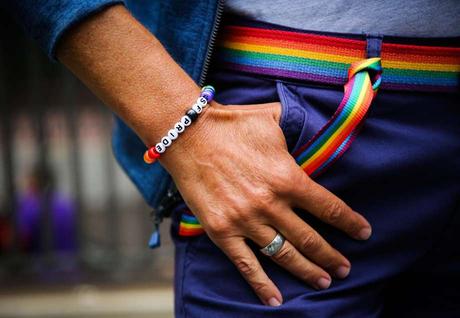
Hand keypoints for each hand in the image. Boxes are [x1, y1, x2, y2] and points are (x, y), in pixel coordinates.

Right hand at [160, 102, 371, 306]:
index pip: (329, 208)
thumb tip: (316, 128)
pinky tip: (276, 299)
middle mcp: (271, 205)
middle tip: (345, 269)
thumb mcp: (273, 119)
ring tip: (323, 282)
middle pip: (310, 239)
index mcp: (288, 178)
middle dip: (332, 257)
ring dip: (307, 271)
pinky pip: (246, 263)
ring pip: (284, 255)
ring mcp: (245, 221)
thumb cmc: (232, 124)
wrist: (188, 134)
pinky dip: (262, 284)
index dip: (350, 223)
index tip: (363, 233)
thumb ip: (298, 128)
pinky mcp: (221, 231)